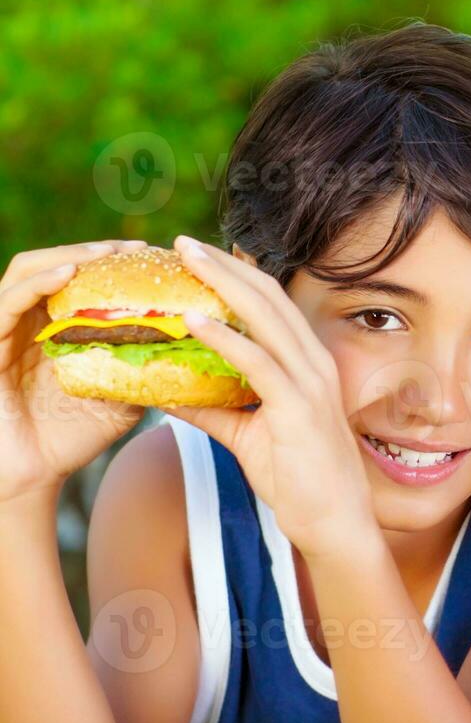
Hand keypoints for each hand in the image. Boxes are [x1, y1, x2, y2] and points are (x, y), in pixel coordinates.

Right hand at [0, 241, 148, 503]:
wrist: (32, 474)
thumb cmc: (71, 437)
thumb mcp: (122, 397)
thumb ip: (147, 370)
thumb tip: (198, 350)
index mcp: (57, 327)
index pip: (83, 277)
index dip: (116, 262)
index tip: (156, 256)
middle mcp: (29, 320)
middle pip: (59, 263)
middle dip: (98, 251)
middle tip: (138, 248)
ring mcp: (6, 328)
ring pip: (31, 271)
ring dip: (71, 255)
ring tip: (108, 252)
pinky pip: (8, 301)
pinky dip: (38, 283)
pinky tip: (69, 274)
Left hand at [161, 236, 376, 553]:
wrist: (336, 523)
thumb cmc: (300, 483)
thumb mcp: (248, 439)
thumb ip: (213, 412)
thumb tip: (166, 395)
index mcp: (308, 367)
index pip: (272, 306)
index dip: (238, 276)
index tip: (200, 257)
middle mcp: (314, 365)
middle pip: (269, 298)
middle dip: (225, 265)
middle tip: (182, 243)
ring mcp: (311, 384)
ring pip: (266, 318)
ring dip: (223, 284)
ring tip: (186, 261)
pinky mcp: (299, 409)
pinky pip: (258, 363)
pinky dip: (226, 338)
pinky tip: (194, 321)